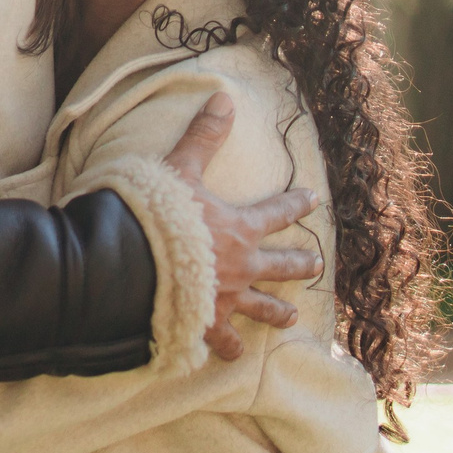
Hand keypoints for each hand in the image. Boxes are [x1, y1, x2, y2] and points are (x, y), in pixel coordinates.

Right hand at [160, 90, 325, 360]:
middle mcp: (241, 267)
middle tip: (317, 265)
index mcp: (239, 228)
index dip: (295, 204)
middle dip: (299, 265)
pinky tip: (232, 355)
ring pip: (260, 308)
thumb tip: (224, 97)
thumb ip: (203, 136)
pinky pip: (222, 341)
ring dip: (277, 313)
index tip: (313, 198)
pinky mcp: (204, 324)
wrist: (134, 265)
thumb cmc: (157, 214)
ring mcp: (225, 299)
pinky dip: (228, 348)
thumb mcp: (179, 168)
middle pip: (280, 266)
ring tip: (291, 320)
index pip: (276, 213)